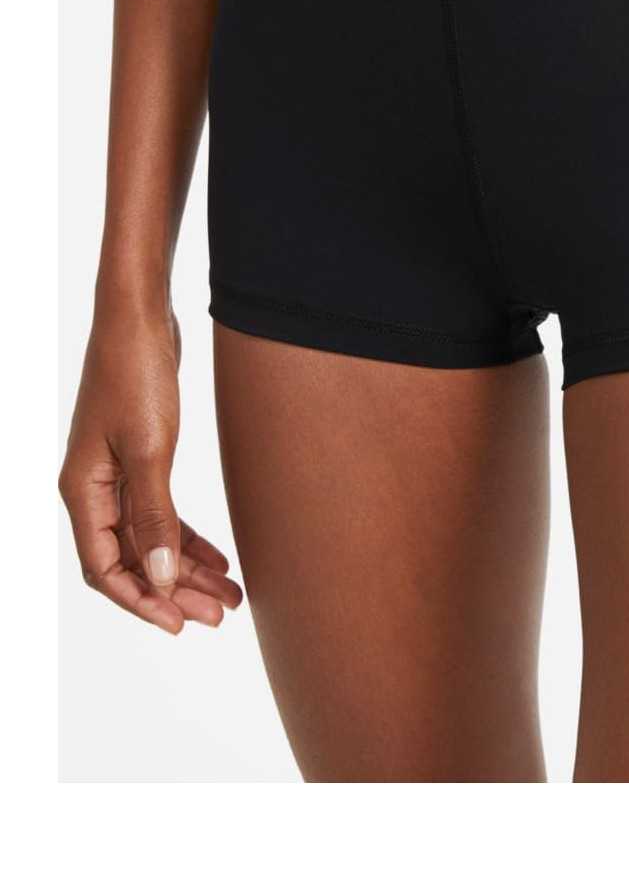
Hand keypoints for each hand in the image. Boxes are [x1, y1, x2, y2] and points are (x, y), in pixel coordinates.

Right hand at [60, 304, 242, 633]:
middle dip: (175, 590)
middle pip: (131, 559)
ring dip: (187, 567)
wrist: (140, 318)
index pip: (105, 569)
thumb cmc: (136, 374)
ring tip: (230, 593)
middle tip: (221, 614)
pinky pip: (159, 512)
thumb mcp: (150, 449)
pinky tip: (218, 556)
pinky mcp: (140, 456)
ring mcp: (116, 473)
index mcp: (82, 491)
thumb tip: (159, 579)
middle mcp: (93, 488)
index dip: (141, 601)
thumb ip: (154, 516)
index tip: (180, 625)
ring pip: (149, 538)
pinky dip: (187, 536)